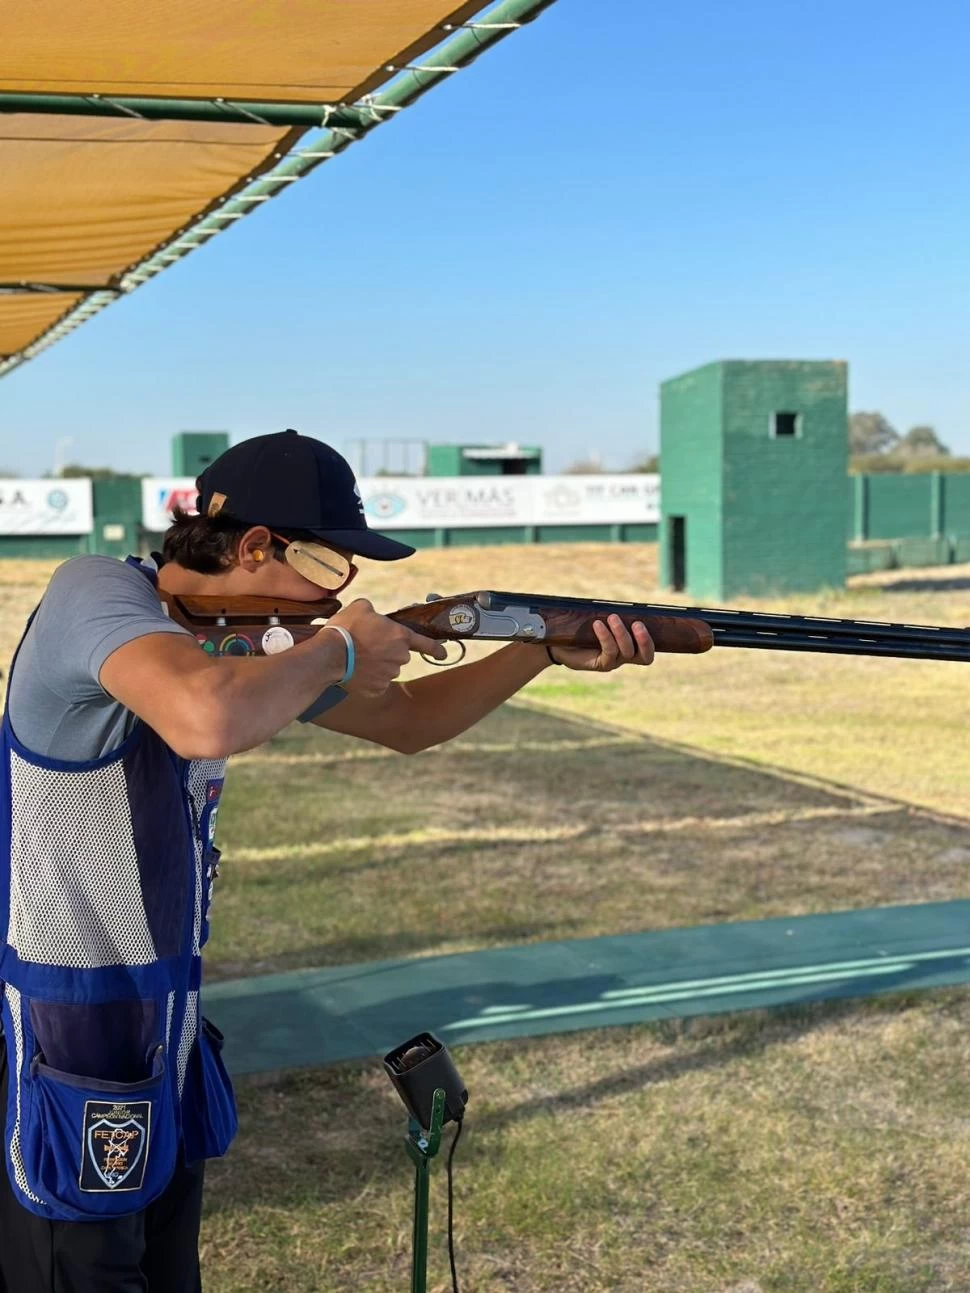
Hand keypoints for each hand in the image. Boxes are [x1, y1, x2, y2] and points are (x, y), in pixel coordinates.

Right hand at [326, 599, 446, 696]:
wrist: (329, 655)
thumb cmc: (346, 628)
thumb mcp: (361, 607)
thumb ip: (374, 611)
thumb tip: (372, 615)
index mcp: (400, 636)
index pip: (425, 644)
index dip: (436, 649)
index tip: (444, 654)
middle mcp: (400, 657)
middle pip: (399, 655)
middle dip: (387, 652)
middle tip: (367, 646)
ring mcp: (389, 675)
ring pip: (387, 670)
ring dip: (377, 665)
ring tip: (357, 658)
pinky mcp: (377, 689)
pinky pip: (376, 684)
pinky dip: (368, 679)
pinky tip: (355, 671)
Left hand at [547, 615, 654, 671]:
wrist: (560, 643)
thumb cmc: (583, 628)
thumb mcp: (600, 618)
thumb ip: (613, 613)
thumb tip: (622, 599)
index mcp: (630, 647)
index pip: (648, 651)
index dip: (651, 641)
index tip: (645, 622)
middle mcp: (624, 657)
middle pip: (645, 657)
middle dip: (644, 640)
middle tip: (637, 624)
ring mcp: (613, 662)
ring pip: (626, 651)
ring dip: (621, 633)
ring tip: (613, 617)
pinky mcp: (600, 663)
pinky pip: (609, 651)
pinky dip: (605, 636)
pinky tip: (598, 624)